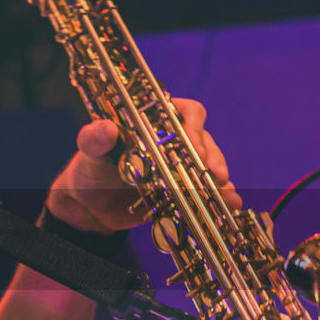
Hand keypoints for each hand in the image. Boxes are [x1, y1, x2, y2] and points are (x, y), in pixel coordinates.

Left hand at [45, 98, 241, 233]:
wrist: (90, 207)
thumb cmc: (89, 170)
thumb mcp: (89, 153)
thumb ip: (94, 140)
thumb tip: (106, 129)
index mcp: (154, 121)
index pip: (184, 113)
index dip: (193, 125)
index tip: (192, 144)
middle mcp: (172, 140)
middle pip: (204, 140)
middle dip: (212, 157)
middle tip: (213, 175)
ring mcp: (180, 166)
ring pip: (210, 166)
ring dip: (220, 180)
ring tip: (226, 195)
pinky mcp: (183, 190)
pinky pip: (206, 191)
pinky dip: (220, 197)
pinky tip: (231, 205)